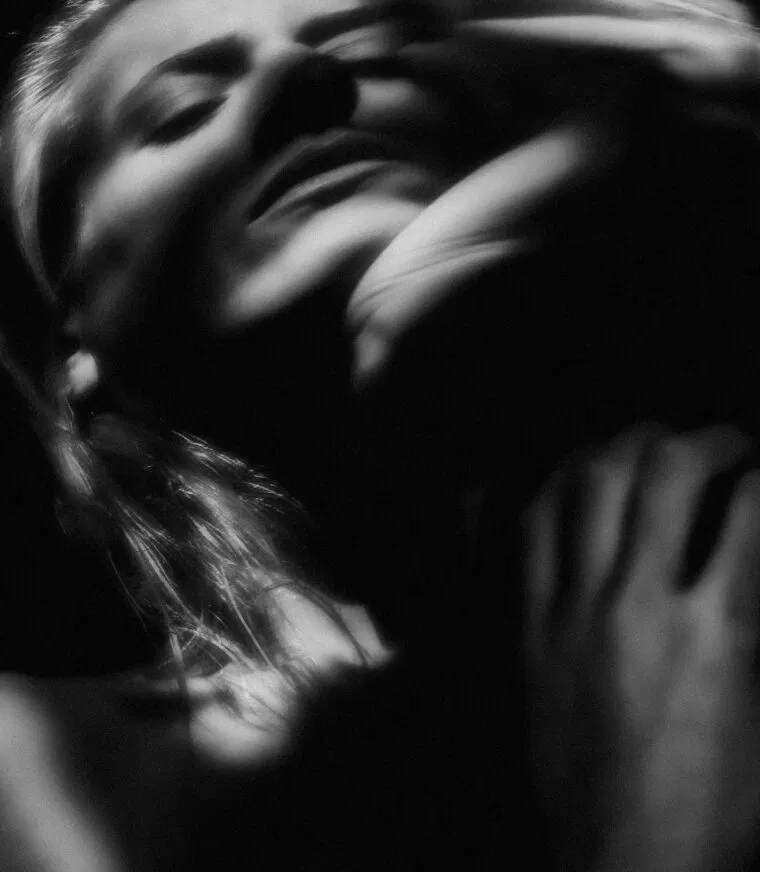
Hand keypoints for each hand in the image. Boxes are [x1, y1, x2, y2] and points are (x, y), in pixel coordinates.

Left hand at [524, 424, 759, 871]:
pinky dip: (559, 485)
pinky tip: (579, 471)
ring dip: (629, 445)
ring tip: (654, 439)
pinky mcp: (532, 628)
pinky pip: (533, 531)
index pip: (754, 511)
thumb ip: (757, 621)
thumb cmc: (717, 807)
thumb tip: (749, 558)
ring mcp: (575, 610)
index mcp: (719, 632)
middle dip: (705, 440)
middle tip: (724, 444)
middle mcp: (640, 604)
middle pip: (667, 475)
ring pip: (592, 487)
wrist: (626, 866)